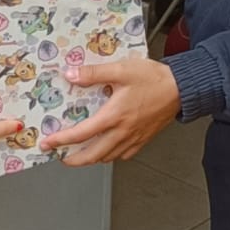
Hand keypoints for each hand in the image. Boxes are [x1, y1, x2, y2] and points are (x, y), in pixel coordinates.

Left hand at [39, 57, 181, 166]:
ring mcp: (134, 138)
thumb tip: (71, 75)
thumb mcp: (121, 70)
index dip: (62, 140)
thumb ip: (94, 73)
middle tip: (61, 157)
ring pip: (108, 157)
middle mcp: (122, 132)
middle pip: (93, 155)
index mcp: (114, 116)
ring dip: (91, 158)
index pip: (81, 134)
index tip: (48, 143)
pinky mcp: (144, 139)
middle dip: (74, 160)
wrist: (181, 88)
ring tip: (81, 153)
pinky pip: (124, 155)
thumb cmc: (154, 79)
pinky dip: (111, 156)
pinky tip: (108, 149)